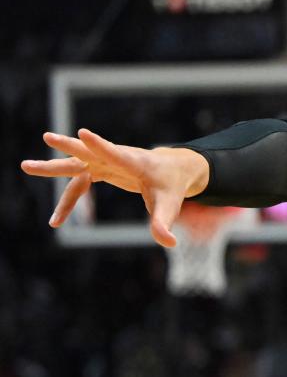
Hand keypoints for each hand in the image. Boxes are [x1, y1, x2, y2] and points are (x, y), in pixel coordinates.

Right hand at [21, 129, 208, 246]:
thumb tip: (170, 243)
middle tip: (47, 136)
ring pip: (77, 164)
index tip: (82, 132)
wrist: (172, 170)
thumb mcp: (170, 207)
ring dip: (53, 167)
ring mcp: (107, 162)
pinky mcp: (100, 168)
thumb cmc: (171, 187)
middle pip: (90, 152)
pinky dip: (68, 201)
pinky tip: (57, 221)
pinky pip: (78, 183)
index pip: (117, 154)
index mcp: (137, 164)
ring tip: (25, 166)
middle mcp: (118, 159)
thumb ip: (164, 224)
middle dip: (69, 145)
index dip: (100, 145)